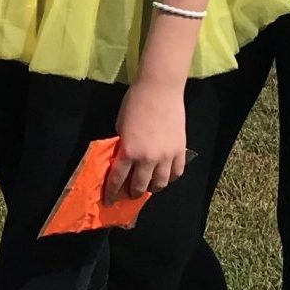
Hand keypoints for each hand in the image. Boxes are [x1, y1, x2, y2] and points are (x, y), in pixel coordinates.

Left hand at [107, 76, 186, 197]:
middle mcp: (147, 158)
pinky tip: (165, 176)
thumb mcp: (120, 126)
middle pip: (140, 185)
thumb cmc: (135, 103)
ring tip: (149, 186)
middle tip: (130, 193)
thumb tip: (123, 158)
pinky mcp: (180, 150)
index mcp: (129, 152)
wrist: (159, 90)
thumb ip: (122, 145)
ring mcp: (166, 156)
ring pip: (161, 183)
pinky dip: (170, 177)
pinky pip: (177, 172)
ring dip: (153, 187)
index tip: (109, 200)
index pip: (118, 179)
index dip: (112, 192)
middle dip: (133, 192)